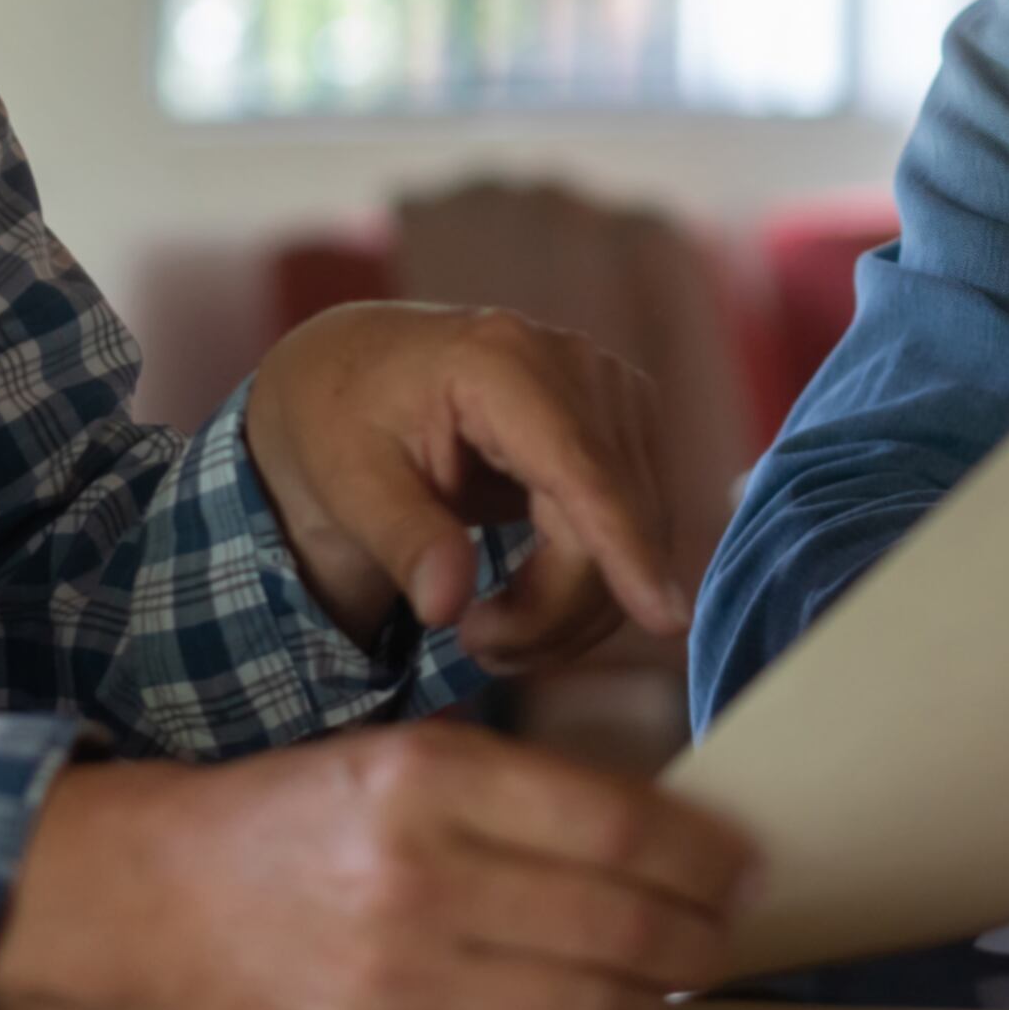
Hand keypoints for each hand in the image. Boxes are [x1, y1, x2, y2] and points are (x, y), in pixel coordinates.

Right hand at [0, 729, 755, 1009]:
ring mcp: (394, 983)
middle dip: (697, 936)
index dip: (704, 855)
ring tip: (670, 980)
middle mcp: (417, 881)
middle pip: (618, 927)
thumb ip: (528, 795)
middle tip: (727, 932)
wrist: (154, 902)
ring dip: (651, 1000)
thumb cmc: (295, 818)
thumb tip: (667, 839)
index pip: (619, 829)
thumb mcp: (408, 757)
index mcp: (431, 781)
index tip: (745, 865)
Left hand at [237, 300, 691, 674]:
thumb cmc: (343, 420)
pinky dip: (591, 581)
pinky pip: (635, 525)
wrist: (358, 372)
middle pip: (614, 516)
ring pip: (637, 531)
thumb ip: (403, 540)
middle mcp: (576, 365)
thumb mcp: (346, 481)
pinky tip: (527, 596)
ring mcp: (611, 391)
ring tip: (489, 627)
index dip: (624, 549)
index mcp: (501, 362)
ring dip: (574, 605)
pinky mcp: (625, 425)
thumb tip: (446, 605)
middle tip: (475, 646)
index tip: (665, 620)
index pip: (583, 471)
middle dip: (557, 609)